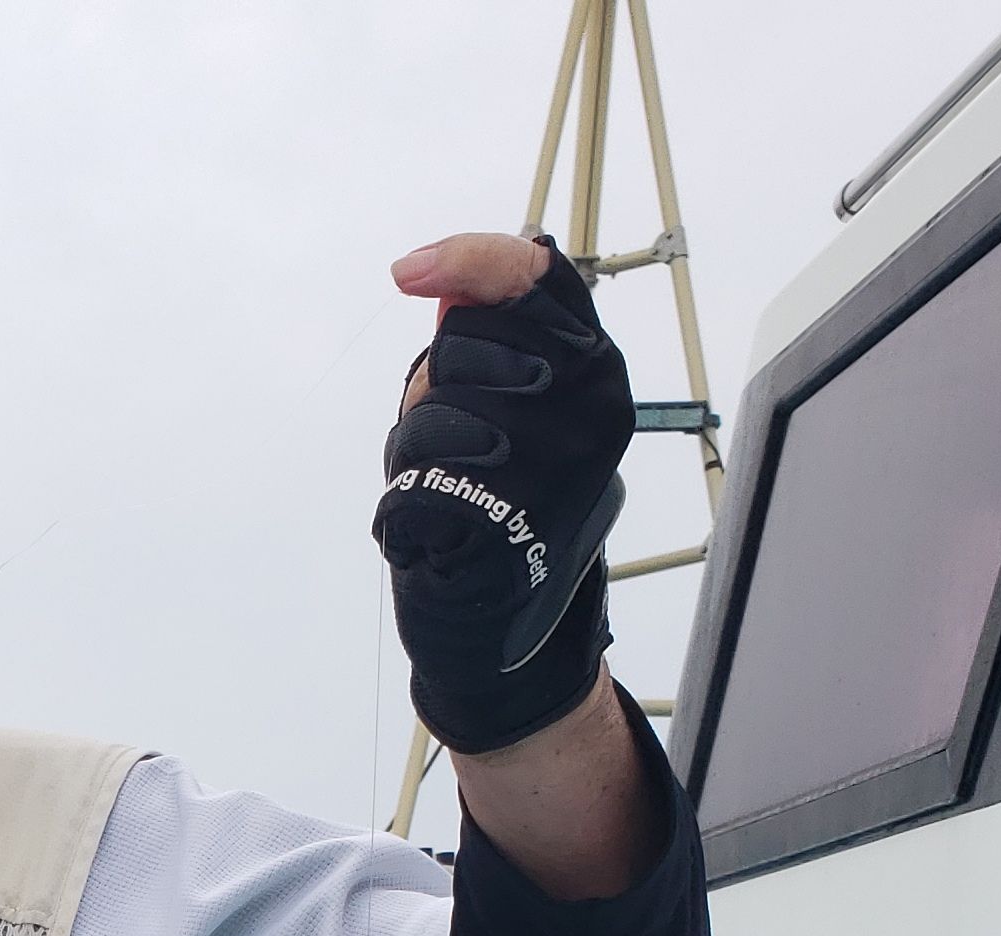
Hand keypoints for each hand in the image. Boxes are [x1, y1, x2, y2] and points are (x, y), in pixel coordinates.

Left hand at [373, 232, 628, 754]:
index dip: (469, 259)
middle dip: (436, 388)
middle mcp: (591, 408)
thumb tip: (441, 286)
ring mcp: (556, 465)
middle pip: (462, 344)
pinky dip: (404, 511)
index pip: (538, 278)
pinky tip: (443, 531)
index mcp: (596, 369)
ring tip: (456, 490)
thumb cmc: (499, 494)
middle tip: (462, 442)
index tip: (406, 272)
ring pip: (430, 416)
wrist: (507, 612)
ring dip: (416, 453)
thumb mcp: (512, 406)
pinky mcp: (512, 521)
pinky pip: (413, 484)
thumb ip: (487, 344)